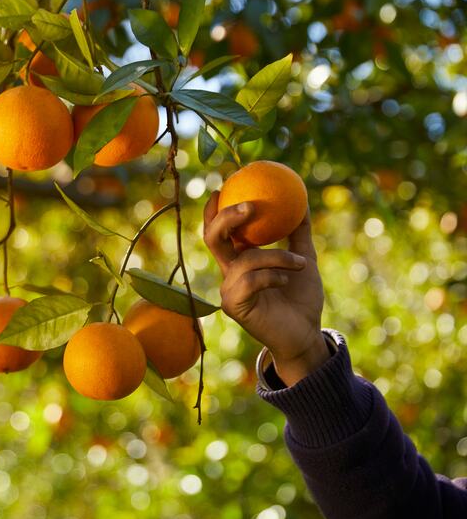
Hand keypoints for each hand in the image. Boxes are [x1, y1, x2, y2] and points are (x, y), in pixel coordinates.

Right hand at [203, 192, 328, 385]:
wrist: (305, 333)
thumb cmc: (301, 298)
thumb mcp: (303, 258)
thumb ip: (298, 232)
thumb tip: (302, 199)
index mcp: (239, 258)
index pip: (218, 229)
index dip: (215, 208)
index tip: (225, 186)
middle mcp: (228, 272)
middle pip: (213, 238)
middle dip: (227, 218)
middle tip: (250, 206)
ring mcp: (228, 289)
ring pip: (245, 259)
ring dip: (276, 256)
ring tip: (300, 263)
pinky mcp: (234, 306)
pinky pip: (252, 280)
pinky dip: (274, 275)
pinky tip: (286, 281)